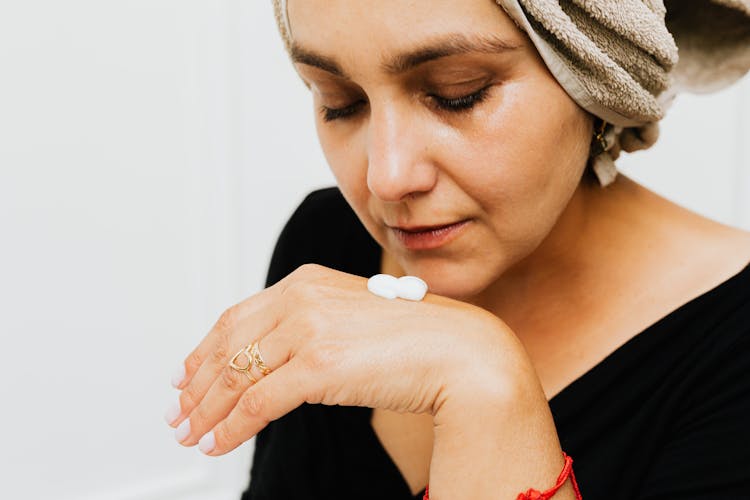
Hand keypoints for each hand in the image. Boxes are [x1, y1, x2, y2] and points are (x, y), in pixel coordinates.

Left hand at [166, 263, 523, 455]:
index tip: (186, 374)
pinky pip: (257, 403)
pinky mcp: (319, 365)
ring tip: (192, 433)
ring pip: (236, 376)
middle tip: (178, 411)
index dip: (204, 349)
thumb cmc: (416, 338)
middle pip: (227, 345)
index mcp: (307, 282)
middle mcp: (302, 298)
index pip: (237, 317)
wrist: (460, 350)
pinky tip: (218, 443)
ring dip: (207, 411)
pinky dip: (230, 428)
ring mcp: (309, 329)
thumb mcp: (351, 320)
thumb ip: (311, 328)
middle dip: (196, 385)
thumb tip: (277, 361)